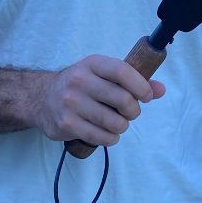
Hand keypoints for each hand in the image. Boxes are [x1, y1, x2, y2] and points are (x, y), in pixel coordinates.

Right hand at [35, 55, 165, 145]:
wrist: (41, 98)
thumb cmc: (81, 85)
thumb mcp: (103, 75)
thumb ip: (133, 80)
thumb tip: (160, 90)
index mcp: (92, 64)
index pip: (122, 71)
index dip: (140, 86)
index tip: (146, 96)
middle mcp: (80, 81)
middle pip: (123, 99)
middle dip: (133, 111)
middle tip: (129, 113)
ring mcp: (72, 103)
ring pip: (115, 122)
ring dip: (122, 126)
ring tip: (115, 123)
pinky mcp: (67, 124)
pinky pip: (102, 137)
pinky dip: (110, 138)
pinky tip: (106, 133)